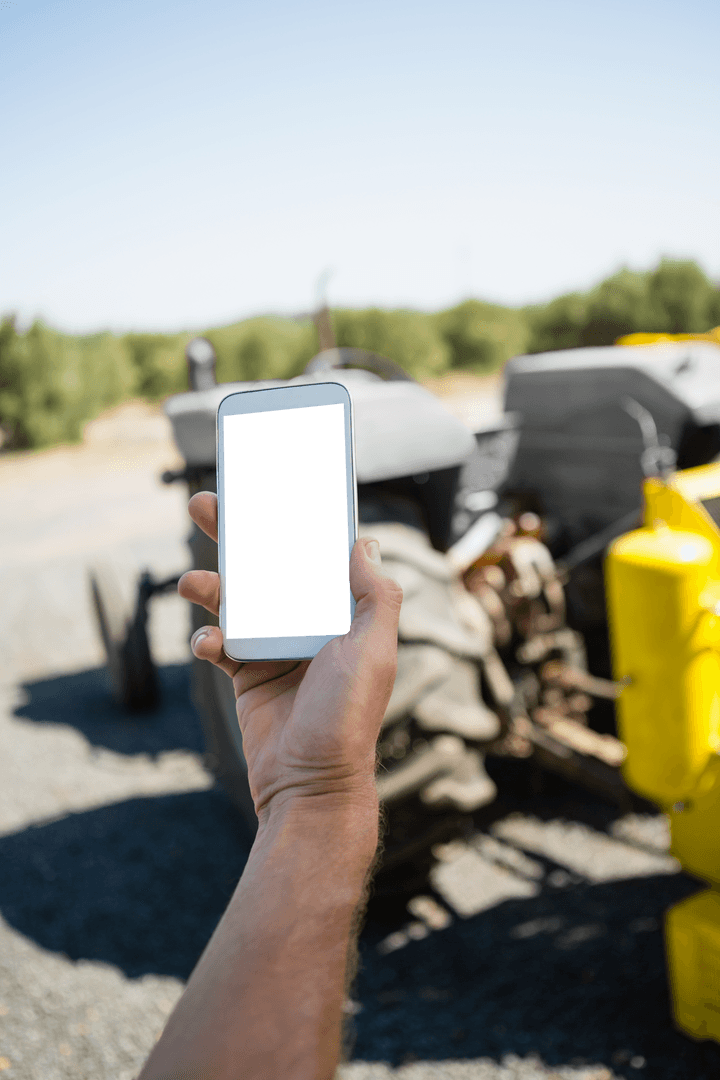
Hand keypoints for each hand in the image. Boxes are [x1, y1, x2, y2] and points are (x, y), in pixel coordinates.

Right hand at [178, 493, 402, 827]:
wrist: (308, 785)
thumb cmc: (346, 717)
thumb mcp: (372, 649)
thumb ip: (374, 596)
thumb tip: (365, 542)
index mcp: (342, 612)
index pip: (317, 554)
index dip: (296, 520)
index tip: (270, 485)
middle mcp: (308, 624)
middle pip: (268, 566)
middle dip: (237, 535)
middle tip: (206, 505)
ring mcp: (275, 648)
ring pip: (236, 599)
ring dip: (211, 585)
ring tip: (192, 584)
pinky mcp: (247, 675)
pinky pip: (220, 644)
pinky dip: (208, 639)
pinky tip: (208, 644)